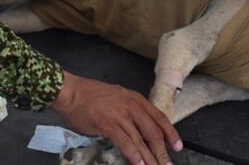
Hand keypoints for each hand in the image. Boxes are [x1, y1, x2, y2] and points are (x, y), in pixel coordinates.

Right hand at [50, 72, 181, 164]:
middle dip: (162, 151)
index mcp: (135, 98)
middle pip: (153, 132)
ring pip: (141, 140)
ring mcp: (121, 115)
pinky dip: (134, 156)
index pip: (159, 117)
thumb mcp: (117, 96)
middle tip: (167, 164)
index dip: (170, 133)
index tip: (177, 146)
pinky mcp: (109, 124)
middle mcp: (132, 106)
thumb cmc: (89, 95)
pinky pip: (126, 143)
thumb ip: (129, 109)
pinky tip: (139, 164)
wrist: (71, 92)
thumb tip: (139, 126)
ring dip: (150, 158)